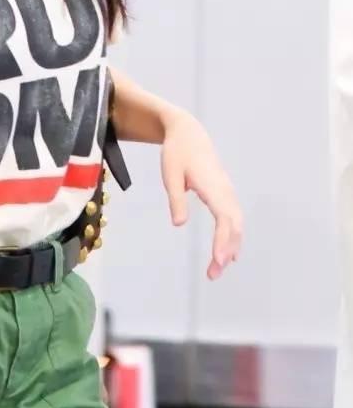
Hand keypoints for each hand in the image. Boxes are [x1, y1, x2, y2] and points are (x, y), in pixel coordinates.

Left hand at [160, 109, 242, 279]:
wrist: (188, 133)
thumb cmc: (177, 153)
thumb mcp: (170, 175)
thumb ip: (176, 199)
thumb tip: (179, 224)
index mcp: (212, 186)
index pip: (223, 219)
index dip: (222, 241)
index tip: (218, 260)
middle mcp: (225, 191)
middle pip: (233, 226)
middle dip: (226, 251)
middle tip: (213, 274)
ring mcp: (227, 192)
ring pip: (236, 224)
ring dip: (230, 247)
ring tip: (217, 270)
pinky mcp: (225, 193)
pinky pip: (233, 218)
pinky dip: (232, 237)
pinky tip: (229, 253)